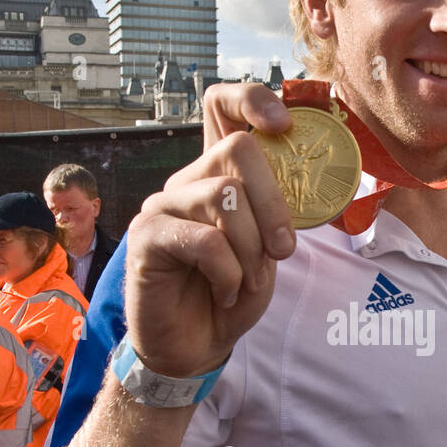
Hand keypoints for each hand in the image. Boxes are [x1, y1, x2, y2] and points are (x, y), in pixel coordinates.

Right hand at [125, 83, 296, 377]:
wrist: (194, 347)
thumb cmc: (231, 295)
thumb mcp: (268, 251)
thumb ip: (277, 213)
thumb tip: (299, 187)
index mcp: (218, 175)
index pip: (223, 105)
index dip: (253, 99)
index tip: (284, 123)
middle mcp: (188, 180)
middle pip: (239, 149)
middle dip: (274, 203)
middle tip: (283, 250)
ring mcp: (163, 204)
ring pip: (226, 196)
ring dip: (252, 248)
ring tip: (248, 281)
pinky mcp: (147, 236)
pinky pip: (205, 240)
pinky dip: (228, 273)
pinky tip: (225, 292)